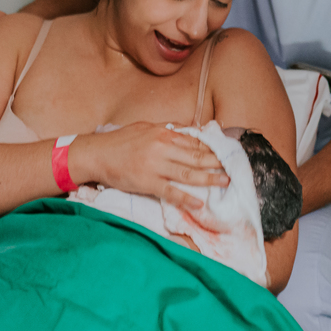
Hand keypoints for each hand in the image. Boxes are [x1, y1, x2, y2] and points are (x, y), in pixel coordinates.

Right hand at [68, 122, 227, 212]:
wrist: (96, 154)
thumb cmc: (120, 141)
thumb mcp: (145, 127)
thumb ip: (167, 130)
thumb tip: (188, 131)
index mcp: (163, 133)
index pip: (194, 142)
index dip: (212, 149)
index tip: (226, 153)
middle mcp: (162, 147)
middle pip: (196, 156)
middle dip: (217, 162)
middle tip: (234, 168)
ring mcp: (155, 166)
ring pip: (188, 173)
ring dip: (209, 179)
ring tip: (225, 182)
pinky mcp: (147, 182)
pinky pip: (171, 191)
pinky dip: (186, 198)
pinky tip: (199, 203)